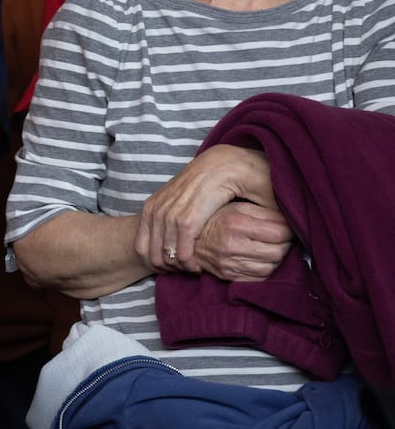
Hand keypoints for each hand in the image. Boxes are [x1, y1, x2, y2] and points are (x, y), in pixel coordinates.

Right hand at [137, 145, 273, 270]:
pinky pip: (145, 219)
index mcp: (209, 186)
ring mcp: (168, 189)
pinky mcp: (160, 193)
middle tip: (184, 271)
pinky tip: (157, 254)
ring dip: (156, 247)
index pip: (187, 223)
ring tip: (170, 267)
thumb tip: (282, 239)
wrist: (223, 157)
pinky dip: (146, 238)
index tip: (194, 267)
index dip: (187, 249)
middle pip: (166, 225)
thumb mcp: (268, 192)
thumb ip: (274, 215)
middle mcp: (183, 186)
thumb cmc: (250, 176)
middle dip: (170, 253)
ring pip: (152, 222)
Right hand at [191, 201, 294, 281]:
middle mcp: (231, 245)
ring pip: (271, 267)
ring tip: (269, 248)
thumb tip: (290, 219)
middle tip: (279, 239)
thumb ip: (264, 212)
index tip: (287, 228)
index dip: (289, 231)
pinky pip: (260, 278)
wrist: (188, 239)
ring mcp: (229, 263)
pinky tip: (259, 259)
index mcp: (235, 223)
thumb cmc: (215, 219)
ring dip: (275, 259)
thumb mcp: (238, 207)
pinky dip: (265, 269)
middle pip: (278, 252)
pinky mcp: (228, 276)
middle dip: (284, 245)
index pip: (279, 233)